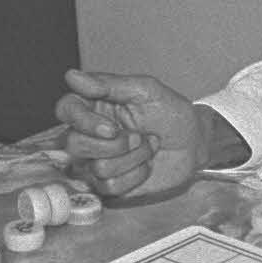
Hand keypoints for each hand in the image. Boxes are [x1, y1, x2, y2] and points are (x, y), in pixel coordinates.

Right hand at [56, 69, 205, 199]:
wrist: (195, 144)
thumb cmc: (172, 113)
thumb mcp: (146, 90)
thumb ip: (110, 84)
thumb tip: (72, 76)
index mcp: (95, 105)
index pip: (66, 109)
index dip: (83, 121)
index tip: (111, 128)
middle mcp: (91, 133)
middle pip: (74, 144)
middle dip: (113, 145)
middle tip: (138, 137)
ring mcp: (99, 160)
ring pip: (96, 167)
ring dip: (132, 159)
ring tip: (148, 147)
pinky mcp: (110, 184)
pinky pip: (109, 186)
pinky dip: (135, 176)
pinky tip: (146, 166)